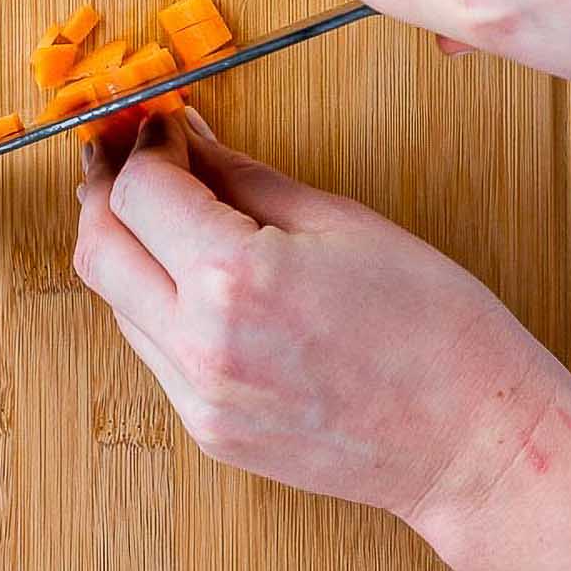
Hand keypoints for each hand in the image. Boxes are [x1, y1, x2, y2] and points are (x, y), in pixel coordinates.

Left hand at [72, 110, 570, 530]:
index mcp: (235, 278)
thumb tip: (186, 139)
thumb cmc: (434, 327)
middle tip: (125, 157)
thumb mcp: (339, 222)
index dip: (145, 148)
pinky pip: (153, 351)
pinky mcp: (208, 431)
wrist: (472, 443)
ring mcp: (199, 398)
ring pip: (117, 303)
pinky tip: (195, 278)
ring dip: (127, 250)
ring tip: (164, 212)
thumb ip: (244, 177)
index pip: (139, 192)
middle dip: (103, 192)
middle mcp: (200, 345)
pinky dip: (157, 303)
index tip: (164, 127)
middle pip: (98, 250)